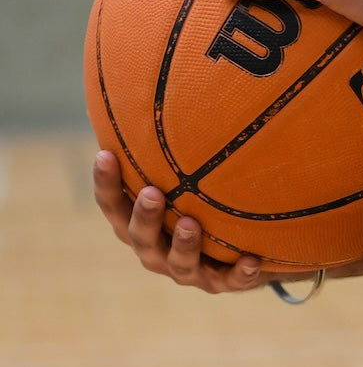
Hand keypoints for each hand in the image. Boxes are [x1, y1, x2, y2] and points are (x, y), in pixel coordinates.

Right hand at [93, 150, 265, 293]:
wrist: (237, 249)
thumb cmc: (197, 202)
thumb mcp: (179, 177)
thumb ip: (165, 148)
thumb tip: (154, 83)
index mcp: (138, 224)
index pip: (113, 204)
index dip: (106, 183)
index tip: (105, 154)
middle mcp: (156, 251)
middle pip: (140, 237)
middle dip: (146, 216)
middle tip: (154, 193)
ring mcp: (187, 271)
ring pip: (180, 264)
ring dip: (186, 245)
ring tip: (193, 223)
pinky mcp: (221, 282)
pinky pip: (230, 281)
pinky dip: (240, 273)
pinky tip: (253, 259)